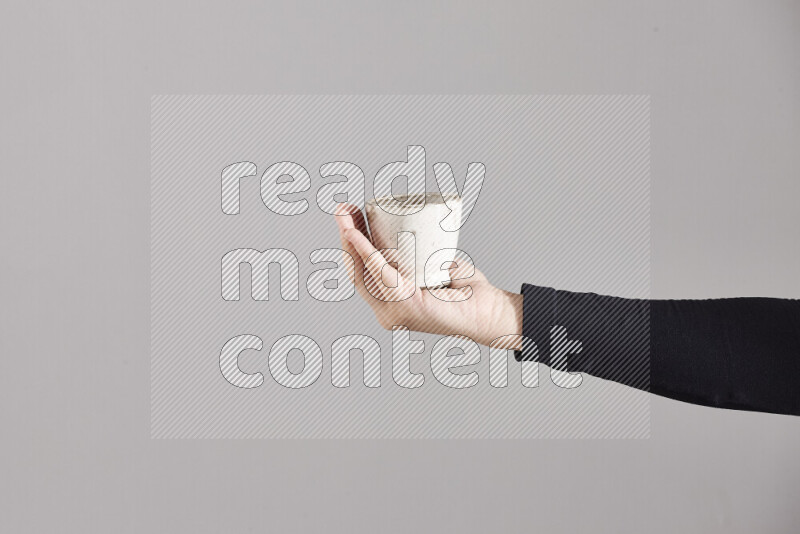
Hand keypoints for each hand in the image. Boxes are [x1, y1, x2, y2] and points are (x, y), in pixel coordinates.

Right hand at [334, 204, 522, 348]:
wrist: (491, 311)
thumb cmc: (468, 294)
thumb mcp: (435, 269)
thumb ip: (420, 257)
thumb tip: (411, 231)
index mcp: (390, 305)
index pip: (363, 273)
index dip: (352, 245)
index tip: (348, 218)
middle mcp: (387, 312)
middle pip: (357, 271)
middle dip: (345, 236)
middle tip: (341, 209)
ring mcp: (394, 312)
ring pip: (363, 270)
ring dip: (350, 238)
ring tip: (345, 213)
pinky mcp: (406, 305)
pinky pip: (380, 273)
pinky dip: (366, 251)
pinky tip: (356, 234)